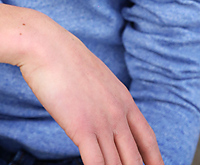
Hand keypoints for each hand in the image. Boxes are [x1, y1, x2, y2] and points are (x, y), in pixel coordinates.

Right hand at [18, 18, 162, 164]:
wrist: (45, 45)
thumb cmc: (60, 55)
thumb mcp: (92, 74)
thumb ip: (100, 93)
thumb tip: (95, 102)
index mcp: (123, 99)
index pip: (147, 138)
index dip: (154, 159)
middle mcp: (117, 114)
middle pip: (134, 157)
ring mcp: (101, 122)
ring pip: (116, 163)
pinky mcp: (82, 128)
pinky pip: (96, 162)